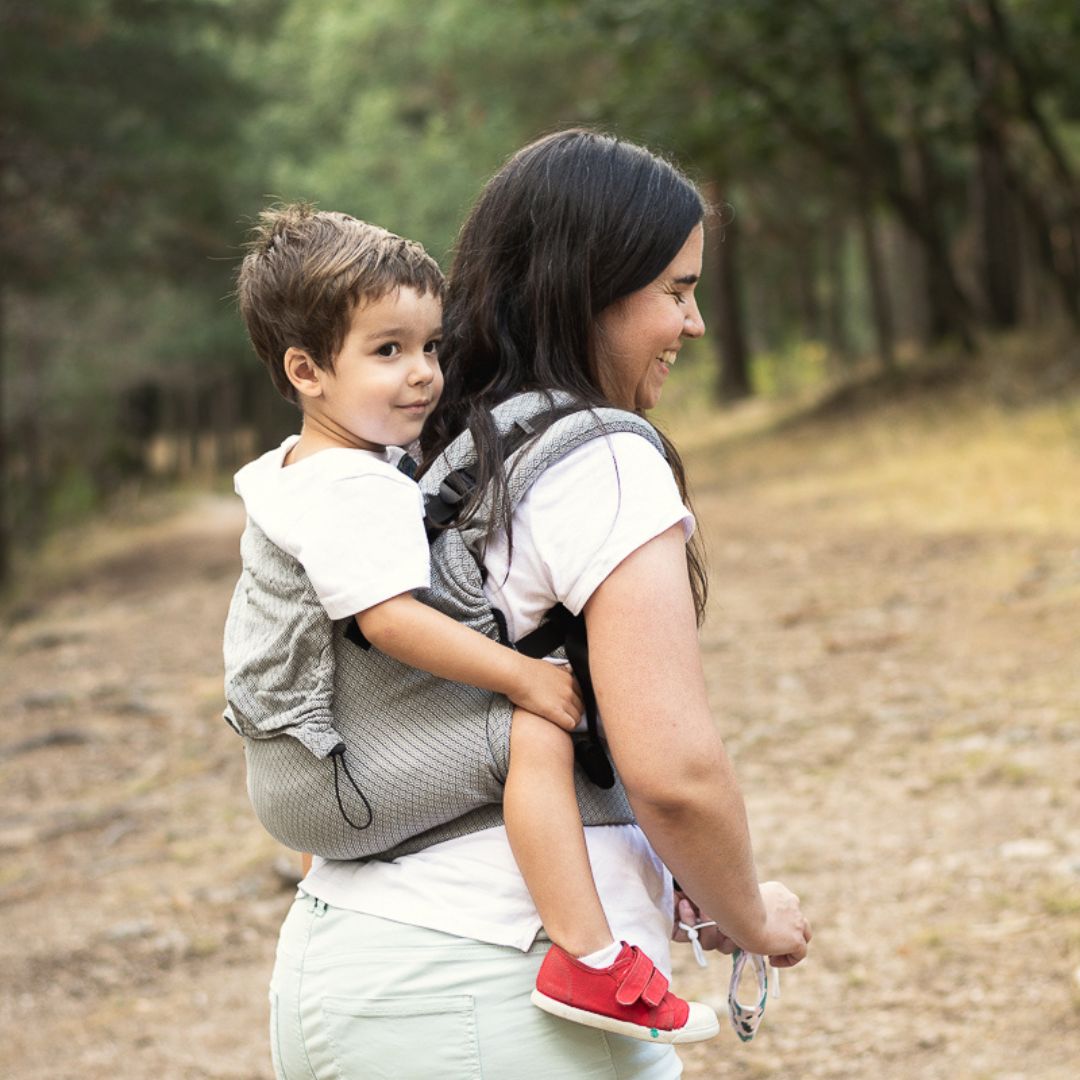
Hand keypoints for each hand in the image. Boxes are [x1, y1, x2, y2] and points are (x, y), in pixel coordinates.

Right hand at [508, 658, 582, 730]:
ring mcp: (564, 701)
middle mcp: (569, 690)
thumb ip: (560, 671)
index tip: (569, 706)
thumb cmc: (527, 670)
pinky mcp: (555, 711)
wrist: (517, 674)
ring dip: (571, 721)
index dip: (575, 703)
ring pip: (577, 717)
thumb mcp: (550, 666)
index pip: (581, 695)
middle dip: (574, 713)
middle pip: (581, 707)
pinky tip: (560, 726)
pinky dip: (567, 726)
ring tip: (561, 723)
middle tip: (565, 716)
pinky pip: (570, 724)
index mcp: (568, 679)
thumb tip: (564, 671)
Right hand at [673, 884, 810, 968]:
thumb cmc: (732, 904)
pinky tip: (772, 960)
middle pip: (796, 919)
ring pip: (803, 934)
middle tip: (768, 942)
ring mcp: (797, 920)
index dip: (775, 919)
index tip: (761, 927)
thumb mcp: (736, 899)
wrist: (742, 916)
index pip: (785, 906)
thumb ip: (737, 901)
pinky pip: (800, 953)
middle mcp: (791, 902)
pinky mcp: (797, 938)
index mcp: (778, 890)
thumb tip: (704, 901)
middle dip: (785, 931)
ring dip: (789, 945)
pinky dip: (789, 959)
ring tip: (772, 953)